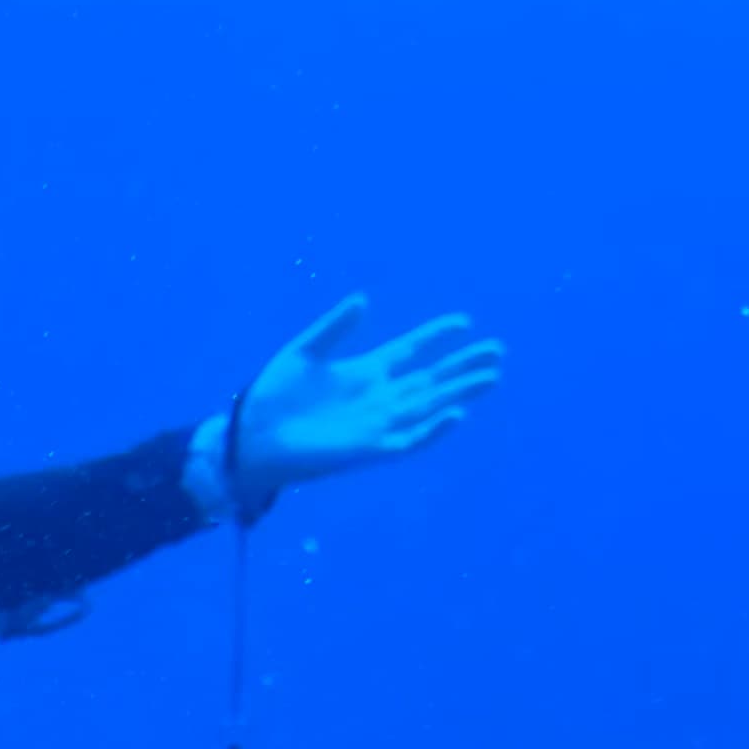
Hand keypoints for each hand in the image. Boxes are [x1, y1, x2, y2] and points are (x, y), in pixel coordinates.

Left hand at [226, 295, 501, 514]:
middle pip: (432, 379)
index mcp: (364, 372)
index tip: (464, 321)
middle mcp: (378, 398)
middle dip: (463, 366)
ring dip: (460, 392)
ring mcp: (377, 424)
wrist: (251, 437)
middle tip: (497, 350)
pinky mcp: (370, 449)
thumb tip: (364, 298)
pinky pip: (410, 439)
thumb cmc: (272, 396)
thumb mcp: (304, 351)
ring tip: (492, 375)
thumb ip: (334, 327)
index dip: (436, 336)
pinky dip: (433, 429)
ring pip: (430, 406)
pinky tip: (455, 413)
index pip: (411, 350)